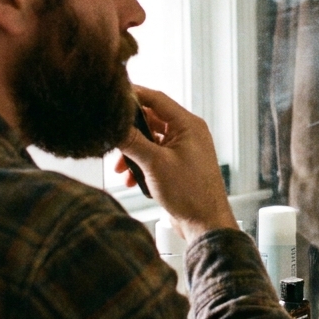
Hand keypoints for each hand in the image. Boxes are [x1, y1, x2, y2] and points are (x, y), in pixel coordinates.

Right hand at [116, 86, 236, 239]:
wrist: (205, 224)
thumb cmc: (190, 194)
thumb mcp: (155, 164)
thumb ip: (132, 141)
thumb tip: (114, 125)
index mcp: (188, 125)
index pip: (157, 99)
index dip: (135, 94)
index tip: (115, 95)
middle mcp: (188, 134)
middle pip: (151, 120)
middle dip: (130, 132)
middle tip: (114, 139)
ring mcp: (184, 150)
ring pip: (151, 140)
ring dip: (133, 152)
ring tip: (121, 167)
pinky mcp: (178, 165)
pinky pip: (155, 156)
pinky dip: (142, 164)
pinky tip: (132, 179)